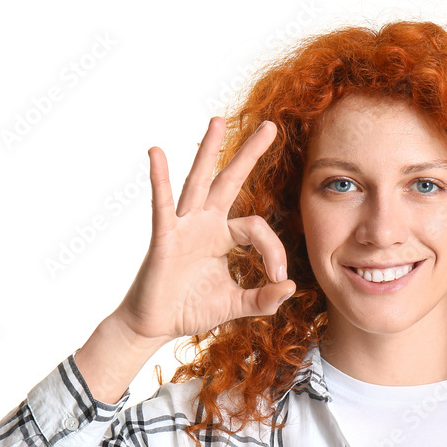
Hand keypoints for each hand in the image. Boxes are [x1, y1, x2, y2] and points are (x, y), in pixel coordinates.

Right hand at [112, 116, 296, 343]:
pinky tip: (157, 153)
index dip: (273, 250)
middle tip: (270, 126)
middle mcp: (205, 224)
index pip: (257, 228)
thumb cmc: (191, 309)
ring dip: (208, 151)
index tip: (278, 277)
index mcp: (223, 236)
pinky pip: (162, 206)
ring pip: (199, 182)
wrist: (156, 325)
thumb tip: (290, 286)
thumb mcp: (236, 304)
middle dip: (249, 154)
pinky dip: (160, 180)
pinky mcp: (164, 238)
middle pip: (230, 181)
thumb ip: (263, 298)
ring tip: (218, 121)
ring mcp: (183, 227)